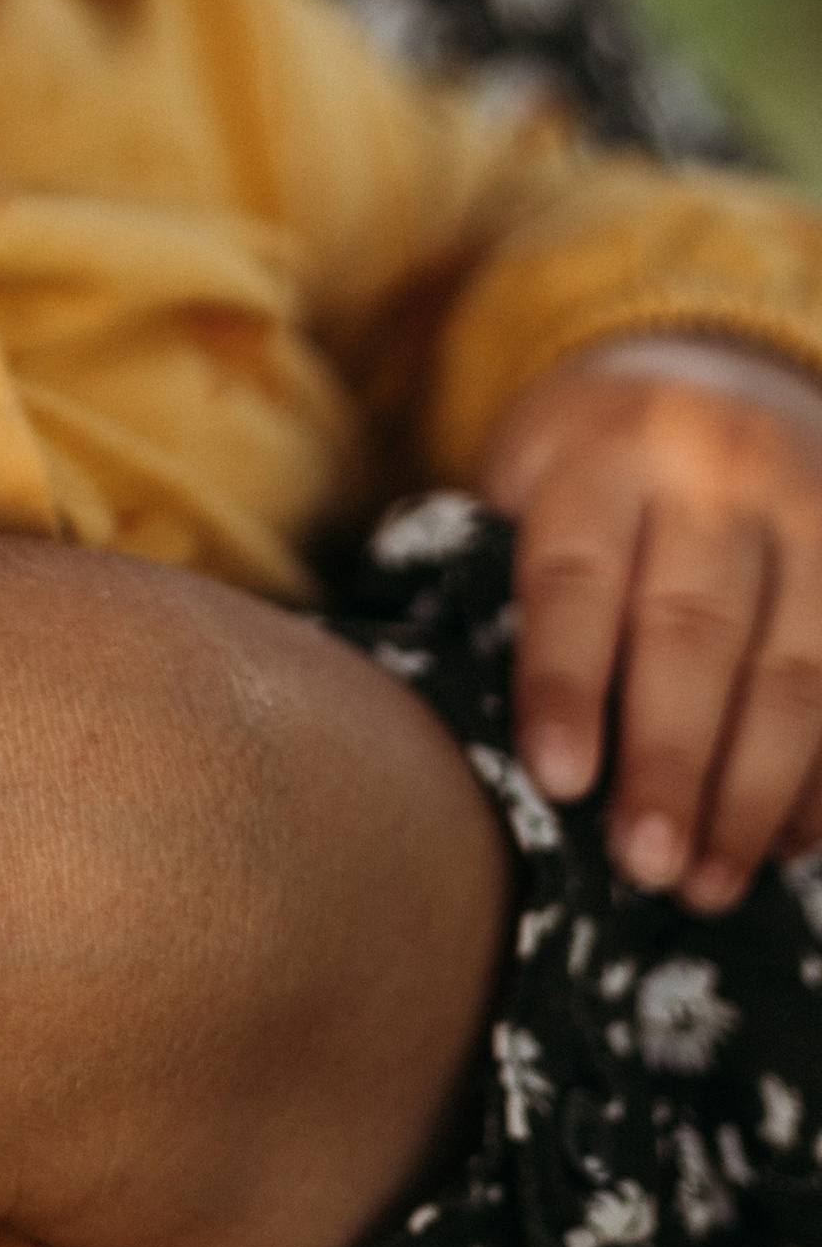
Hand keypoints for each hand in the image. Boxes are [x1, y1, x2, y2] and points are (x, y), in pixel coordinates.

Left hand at [482, 332, 821, 910]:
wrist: (716, 362)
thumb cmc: (587, 460)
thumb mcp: (527, 471)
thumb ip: (502, 568)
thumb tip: (459, 719)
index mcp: (605, 451)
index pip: (578, 577)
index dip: (565, 682)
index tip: (558, 782)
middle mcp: (716, 473)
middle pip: (693, 633)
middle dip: (670, 761)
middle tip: (642, 868)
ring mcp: (810, 513)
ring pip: (795, 670)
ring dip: (753, 793)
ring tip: (708, 885)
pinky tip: (792, 848)